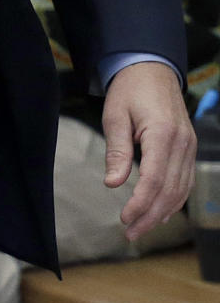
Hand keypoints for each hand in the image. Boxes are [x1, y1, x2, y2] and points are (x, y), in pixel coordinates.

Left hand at [102, 61, 195, 240]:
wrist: (152, 68)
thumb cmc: (129, 90)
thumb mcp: (115, 116)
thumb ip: (117, 151)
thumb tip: (112, 184)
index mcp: (162, 133)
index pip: (154, 179)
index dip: (141, 204)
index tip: (124, 219)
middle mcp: (182, 143)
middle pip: (170, 191)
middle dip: (150, 216)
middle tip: (129, 233)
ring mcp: (189, 147)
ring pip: (181, 190)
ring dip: (162, 213)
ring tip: (140, 228)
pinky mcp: (189, 148)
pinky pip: (185, 181)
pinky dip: (173, 200)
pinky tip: (159, 212)